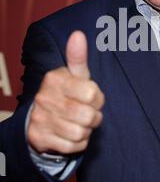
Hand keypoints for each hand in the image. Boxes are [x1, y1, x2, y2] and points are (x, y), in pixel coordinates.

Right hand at [27, 31, 103, 154]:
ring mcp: (41, 119)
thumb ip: (77, 57)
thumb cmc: (66, 92)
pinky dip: (78, 143)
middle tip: (87, 113)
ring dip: (86, 131)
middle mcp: (45, 98)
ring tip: (79, 123)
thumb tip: (78, 34)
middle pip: (88, 116)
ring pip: (81, 133)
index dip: (97, 98)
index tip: (91, 97)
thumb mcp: (74, 75)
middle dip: (94, 117)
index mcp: (55, 79)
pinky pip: (73, 147)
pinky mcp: (41, 138)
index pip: (92, 94)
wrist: (40, 117)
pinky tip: (71, 134)